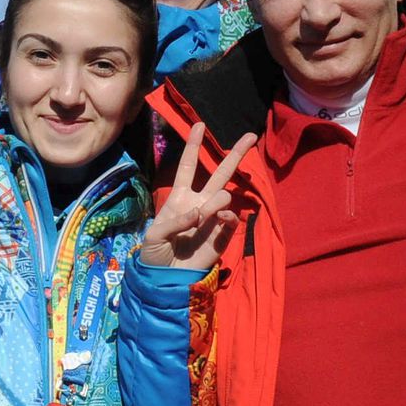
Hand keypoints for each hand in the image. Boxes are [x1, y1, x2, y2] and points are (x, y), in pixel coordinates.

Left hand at [140, 123, 253, 270]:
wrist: (166, 280)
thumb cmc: (155, 255)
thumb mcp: (154, 236)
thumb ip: (174, 221)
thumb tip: (200, 213)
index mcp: (179, 198)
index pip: (187, 166)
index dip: (193, 146)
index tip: (200, 125)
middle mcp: (199, 203)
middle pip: (219, 173)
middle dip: (235, 154)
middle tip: (251, 136)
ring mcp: (213, 218)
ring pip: (226, 194)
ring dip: (217, 200)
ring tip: (205, 215)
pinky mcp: (223, 235)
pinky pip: (232, 219)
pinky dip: (227, 217)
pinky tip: (220, 220)